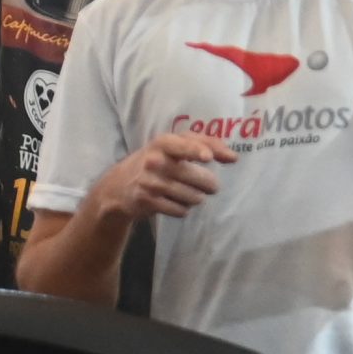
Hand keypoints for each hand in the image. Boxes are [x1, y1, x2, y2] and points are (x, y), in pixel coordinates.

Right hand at [91, 132, 235, 221]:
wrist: (119, 186)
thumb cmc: (157, 160)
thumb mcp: (173, 146)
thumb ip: (204, 145)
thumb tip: (233, 157)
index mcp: (163, 143)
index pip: (182, 144)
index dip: (196, 150)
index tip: (208, 157)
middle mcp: (155, 161)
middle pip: (197, 178)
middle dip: (209, 185)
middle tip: (209, 185)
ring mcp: (149, 182)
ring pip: (192, 197)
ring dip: (197, 198)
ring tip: (189, 193)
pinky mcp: (147, 201)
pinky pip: (180, 210)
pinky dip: (183, 209)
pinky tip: (175, 202)